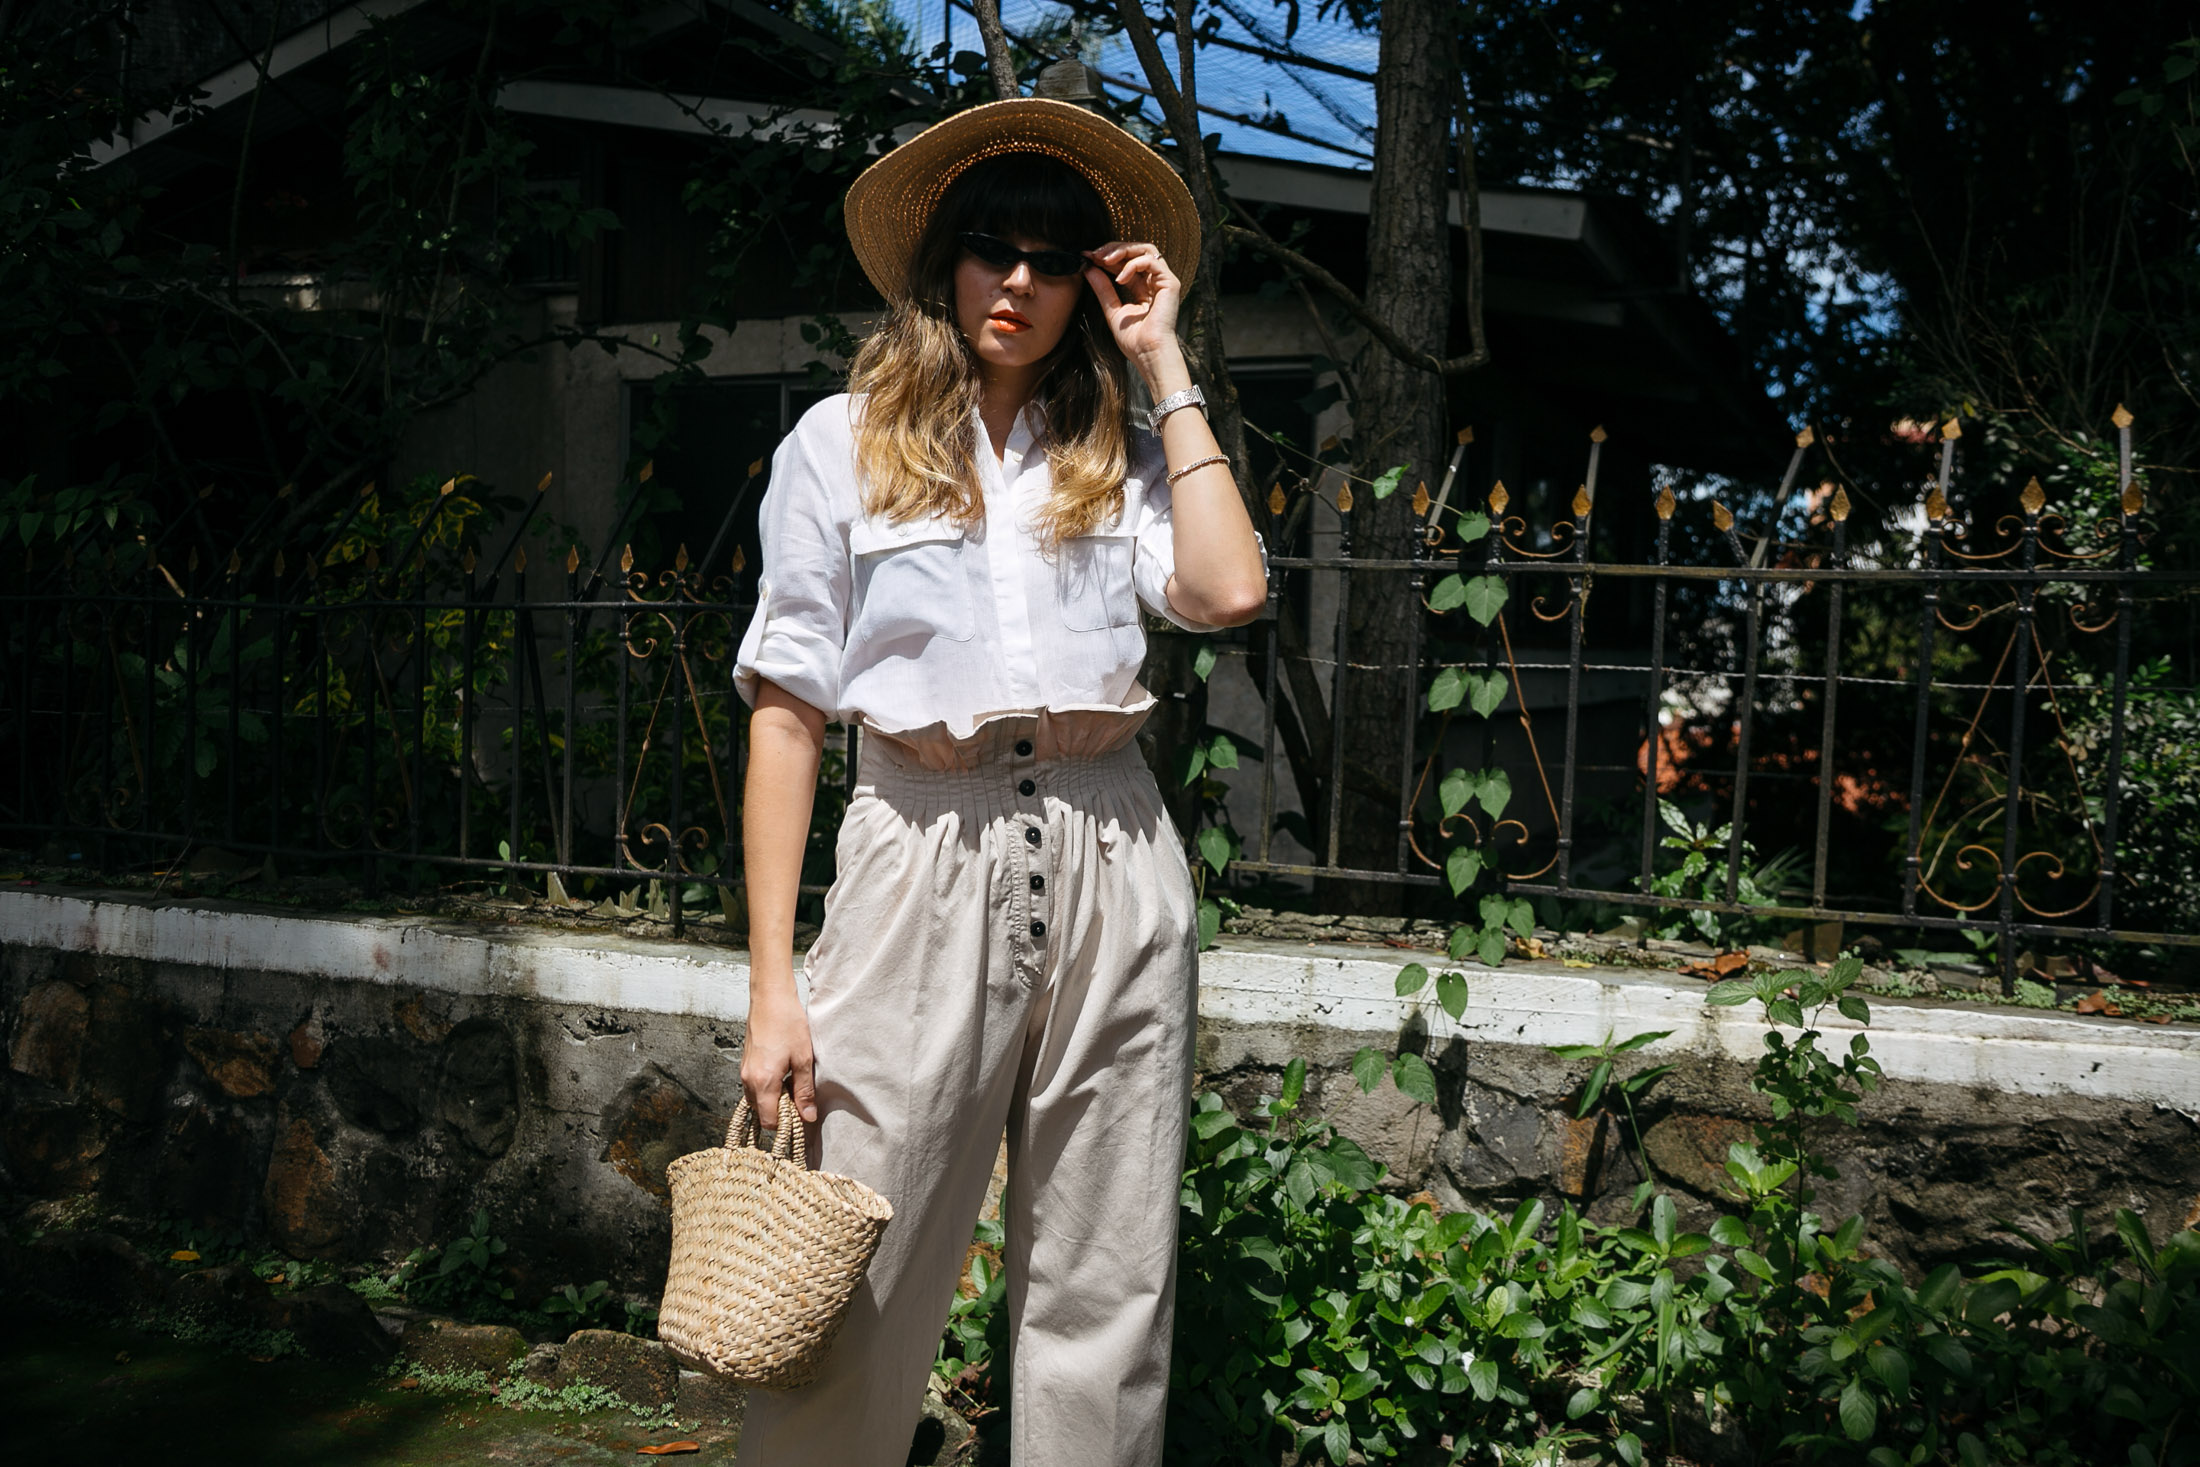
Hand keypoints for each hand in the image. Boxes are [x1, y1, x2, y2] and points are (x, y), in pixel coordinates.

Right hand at [739, 981, 817, 1124]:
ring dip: (774, 1100)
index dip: (786, 1124)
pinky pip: (754, 1087)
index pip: (769, 1121)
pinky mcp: (745, 1064)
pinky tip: (783, 1074)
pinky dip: (767, 1089)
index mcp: (763, 1082)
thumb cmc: (788, 1023)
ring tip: (792, 1084)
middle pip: (761, 1113)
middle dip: (780, 1113)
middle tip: (800, 1099)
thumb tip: (808, 1116)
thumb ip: (804, 1091)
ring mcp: (744, 1072)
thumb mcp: (803, 1059)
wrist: (770, 997)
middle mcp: (748, 1080)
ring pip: (757, 1100)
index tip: (801, 1116)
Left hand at [1082, 241, 1185, 386]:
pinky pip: (1151, 260)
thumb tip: (1089, 269)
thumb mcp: (1112, 310)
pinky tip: (1119, 279)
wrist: (1148, 354)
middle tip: (1095, 255)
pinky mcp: (1170, 283)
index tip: (1087, 257)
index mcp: (1142, 288)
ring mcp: (1163, 281)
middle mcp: (1154, 282)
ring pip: (1146, 249)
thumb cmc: (1134, 340)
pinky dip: (1132, 265)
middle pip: (1136, 250)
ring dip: (1123, 250)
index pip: (1125, 263)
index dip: (1107, 257)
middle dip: (1113, 249)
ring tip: (1105, 260)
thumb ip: (1103, 289)